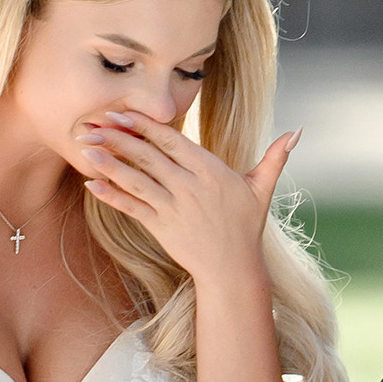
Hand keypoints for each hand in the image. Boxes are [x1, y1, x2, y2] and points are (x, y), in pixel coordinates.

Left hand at [79, 112, 298, 285]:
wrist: (232, 269)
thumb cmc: (246, 226)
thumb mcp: (262, 189)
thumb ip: (275, 157)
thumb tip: (298, 132)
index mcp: (211, 170)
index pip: (172, 140)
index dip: (145, 124)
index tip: (122, 112)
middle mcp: (190, 187)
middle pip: (148, 155)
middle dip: (118, 137)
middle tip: (92, 121)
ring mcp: (174, 208)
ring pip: (136, 179)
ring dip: (108, 162)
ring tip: (84, 146)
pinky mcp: (161, 228)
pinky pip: (132, 208)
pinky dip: (111, 196)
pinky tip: (90, 184)